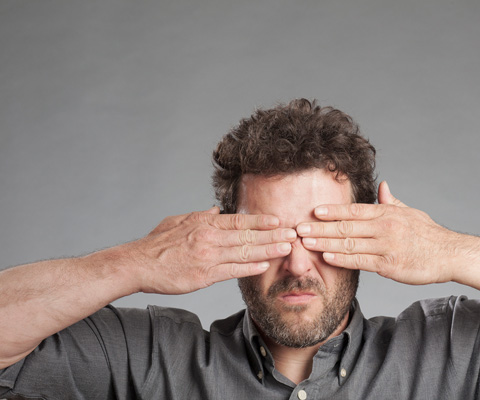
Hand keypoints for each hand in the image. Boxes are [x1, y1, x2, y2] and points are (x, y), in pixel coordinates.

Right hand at [126, 207, 295, 293]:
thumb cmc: (156, 244)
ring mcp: (207, 256)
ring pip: (244, 252)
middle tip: (293, 234)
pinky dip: (249, 268)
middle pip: (247, 235)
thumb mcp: (177, 221)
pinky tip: (265, 266)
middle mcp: (208, 237)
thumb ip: (199, 216)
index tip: (278, 220)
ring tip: (286, 248)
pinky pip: (231, 270)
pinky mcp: (203, 275)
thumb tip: (215, 209)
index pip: (238, 220)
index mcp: (203, 223)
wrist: (137, 264)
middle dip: (273, 234)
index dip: (260, 220)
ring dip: (268, 249)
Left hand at [297, 182, 457, 284]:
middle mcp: (384, 227)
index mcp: (386, 213)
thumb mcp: (410, 212)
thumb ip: (391, 201)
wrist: (450, 254)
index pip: (354, 210)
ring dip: (325, 243)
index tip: (314, 211)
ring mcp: (386, 246)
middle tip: (299, 227)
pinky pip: (361, 261)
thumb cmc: (428, 234)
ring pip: (349, 243)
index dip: (332, 211)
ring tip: (306, 242)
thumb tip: (382, 186)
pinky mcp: (389, 265)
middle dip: (320, 227)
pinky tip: (327, 257)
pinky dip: (342, 259)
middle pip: (346, 226)